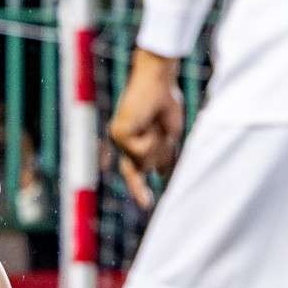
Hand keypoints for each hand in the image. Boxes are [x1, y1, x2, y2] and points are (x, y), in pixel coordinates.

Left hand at [110, 48, 185, 209]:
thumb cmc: (164, 102)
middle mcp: (123, 143)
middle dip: (152, 164)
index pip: (135, 170)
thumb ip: (163, 154)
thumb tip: (161, 174)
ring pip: (145, 161)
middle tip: (156, 142)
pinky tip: (148, 123)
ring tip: (156, 125)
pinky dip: (152, 138)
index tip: (147, 205)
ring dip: (159, 146)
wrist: (158, 81)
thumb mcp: (169, 135)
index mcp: (134, 143)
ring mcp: (119, 139)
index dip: (139, 188)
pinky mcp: (119, 134)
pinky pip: (143, 149)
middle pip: (139, 169)